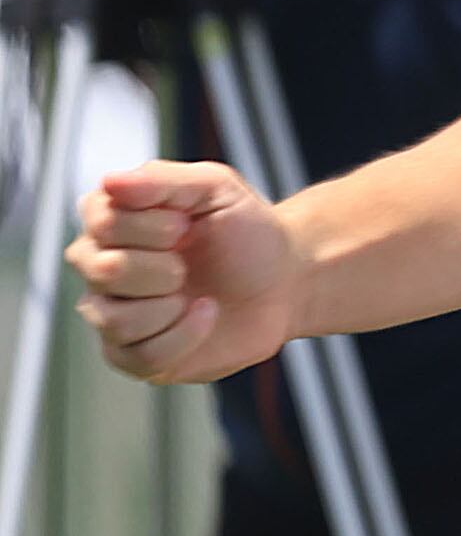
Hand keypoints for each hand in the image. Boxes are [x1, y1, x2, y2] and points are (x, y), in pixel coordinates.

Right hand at [67, 162, 314, 381]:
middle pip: (103, 271)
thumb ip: (162, 180)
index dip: (151, 226)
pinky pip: (141, 355)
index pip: (99, 221)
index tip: (186, 225)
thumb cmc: (246, 233)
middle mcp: (101, 267)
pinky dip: (186, 335)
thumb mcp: (216, 188)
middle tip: (188, 263)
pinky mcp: (134, 355)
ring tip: (196, 293)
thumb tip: (111, 181)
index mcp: (112, 222)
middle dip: (163, 267)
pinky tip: (205, 316)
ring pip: (115, 318)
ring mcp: (114, 313)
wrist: (285, 280)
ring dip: (171, 306)